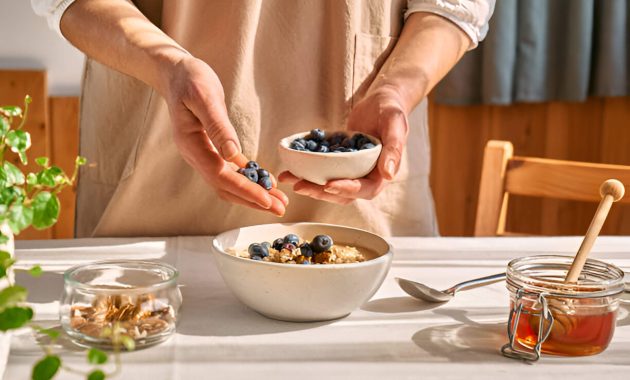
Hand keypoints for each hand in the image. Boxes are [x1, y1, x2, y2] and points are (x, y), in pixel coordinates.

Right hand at [164, 55, 287, 214]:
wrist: (176, 72)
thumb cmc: (189, 79)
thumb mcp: (204, 96)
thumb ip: (218, 126)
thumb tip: (233, 156)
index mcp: (191, 144)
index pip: (220, 176)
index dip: (244, 190)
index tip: (266, 200)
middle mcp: (195, 155)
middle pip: (225, 187)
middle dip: (253, 200)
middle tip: (280, 209)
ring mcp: (203, 154)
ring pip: (229, 183)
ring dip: (253, 194)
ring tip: (278, 201)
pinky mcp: (211, 149)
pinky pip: (231, 170)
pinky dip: (248, 178)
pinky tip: (266, 182)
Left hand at [278, 87, 407, 203]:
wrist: (380, 100)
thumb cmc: (391, 109)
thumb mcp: (395, 124)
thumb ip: (394, 148)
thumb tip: (389, 174)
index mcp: (382, 173)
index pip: (365, 189)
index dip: (346, 190)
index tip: (328, 185)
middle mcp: (366, 176)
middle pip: (343, 193)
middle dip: (321, 192)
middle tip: (300, 186)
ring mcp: (352, 171)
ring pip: (330, 186)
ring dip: (310, 185)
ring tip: (290, 178)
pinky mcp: (339, 162)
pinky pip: (323, 171)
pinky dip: (307, 172)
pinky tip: (290, 168)